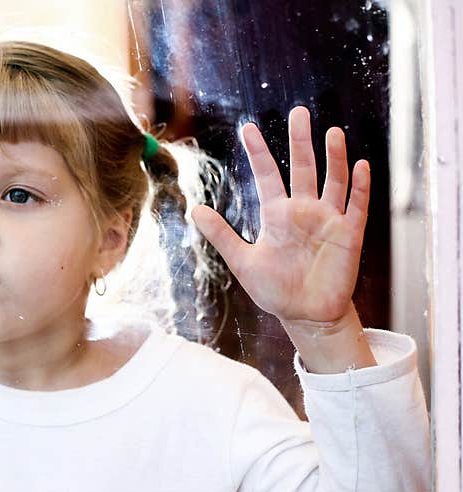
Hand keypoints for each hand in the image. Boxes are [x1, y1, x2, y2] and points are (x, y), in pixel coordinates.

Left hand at [191, 106, 369, 326]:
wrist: (305, 315)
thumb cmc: (275, 289)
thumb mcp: (243, 262)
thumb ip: (222, 235)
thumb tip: (194, 210)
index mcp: (278, 215)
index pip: (268, 176)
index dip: (259, 153)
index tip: (247, 128)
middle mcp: (304, 211)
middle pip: (304, 168)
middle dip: (302, 142)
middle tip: (299, 113)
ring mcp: (329, 220)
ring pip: (333, 181)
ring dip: (334, 158)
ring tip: (332, 133)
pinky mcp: (350, 235)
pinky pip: (357, 206)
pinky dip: (359, 187)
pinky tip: (359, 165)